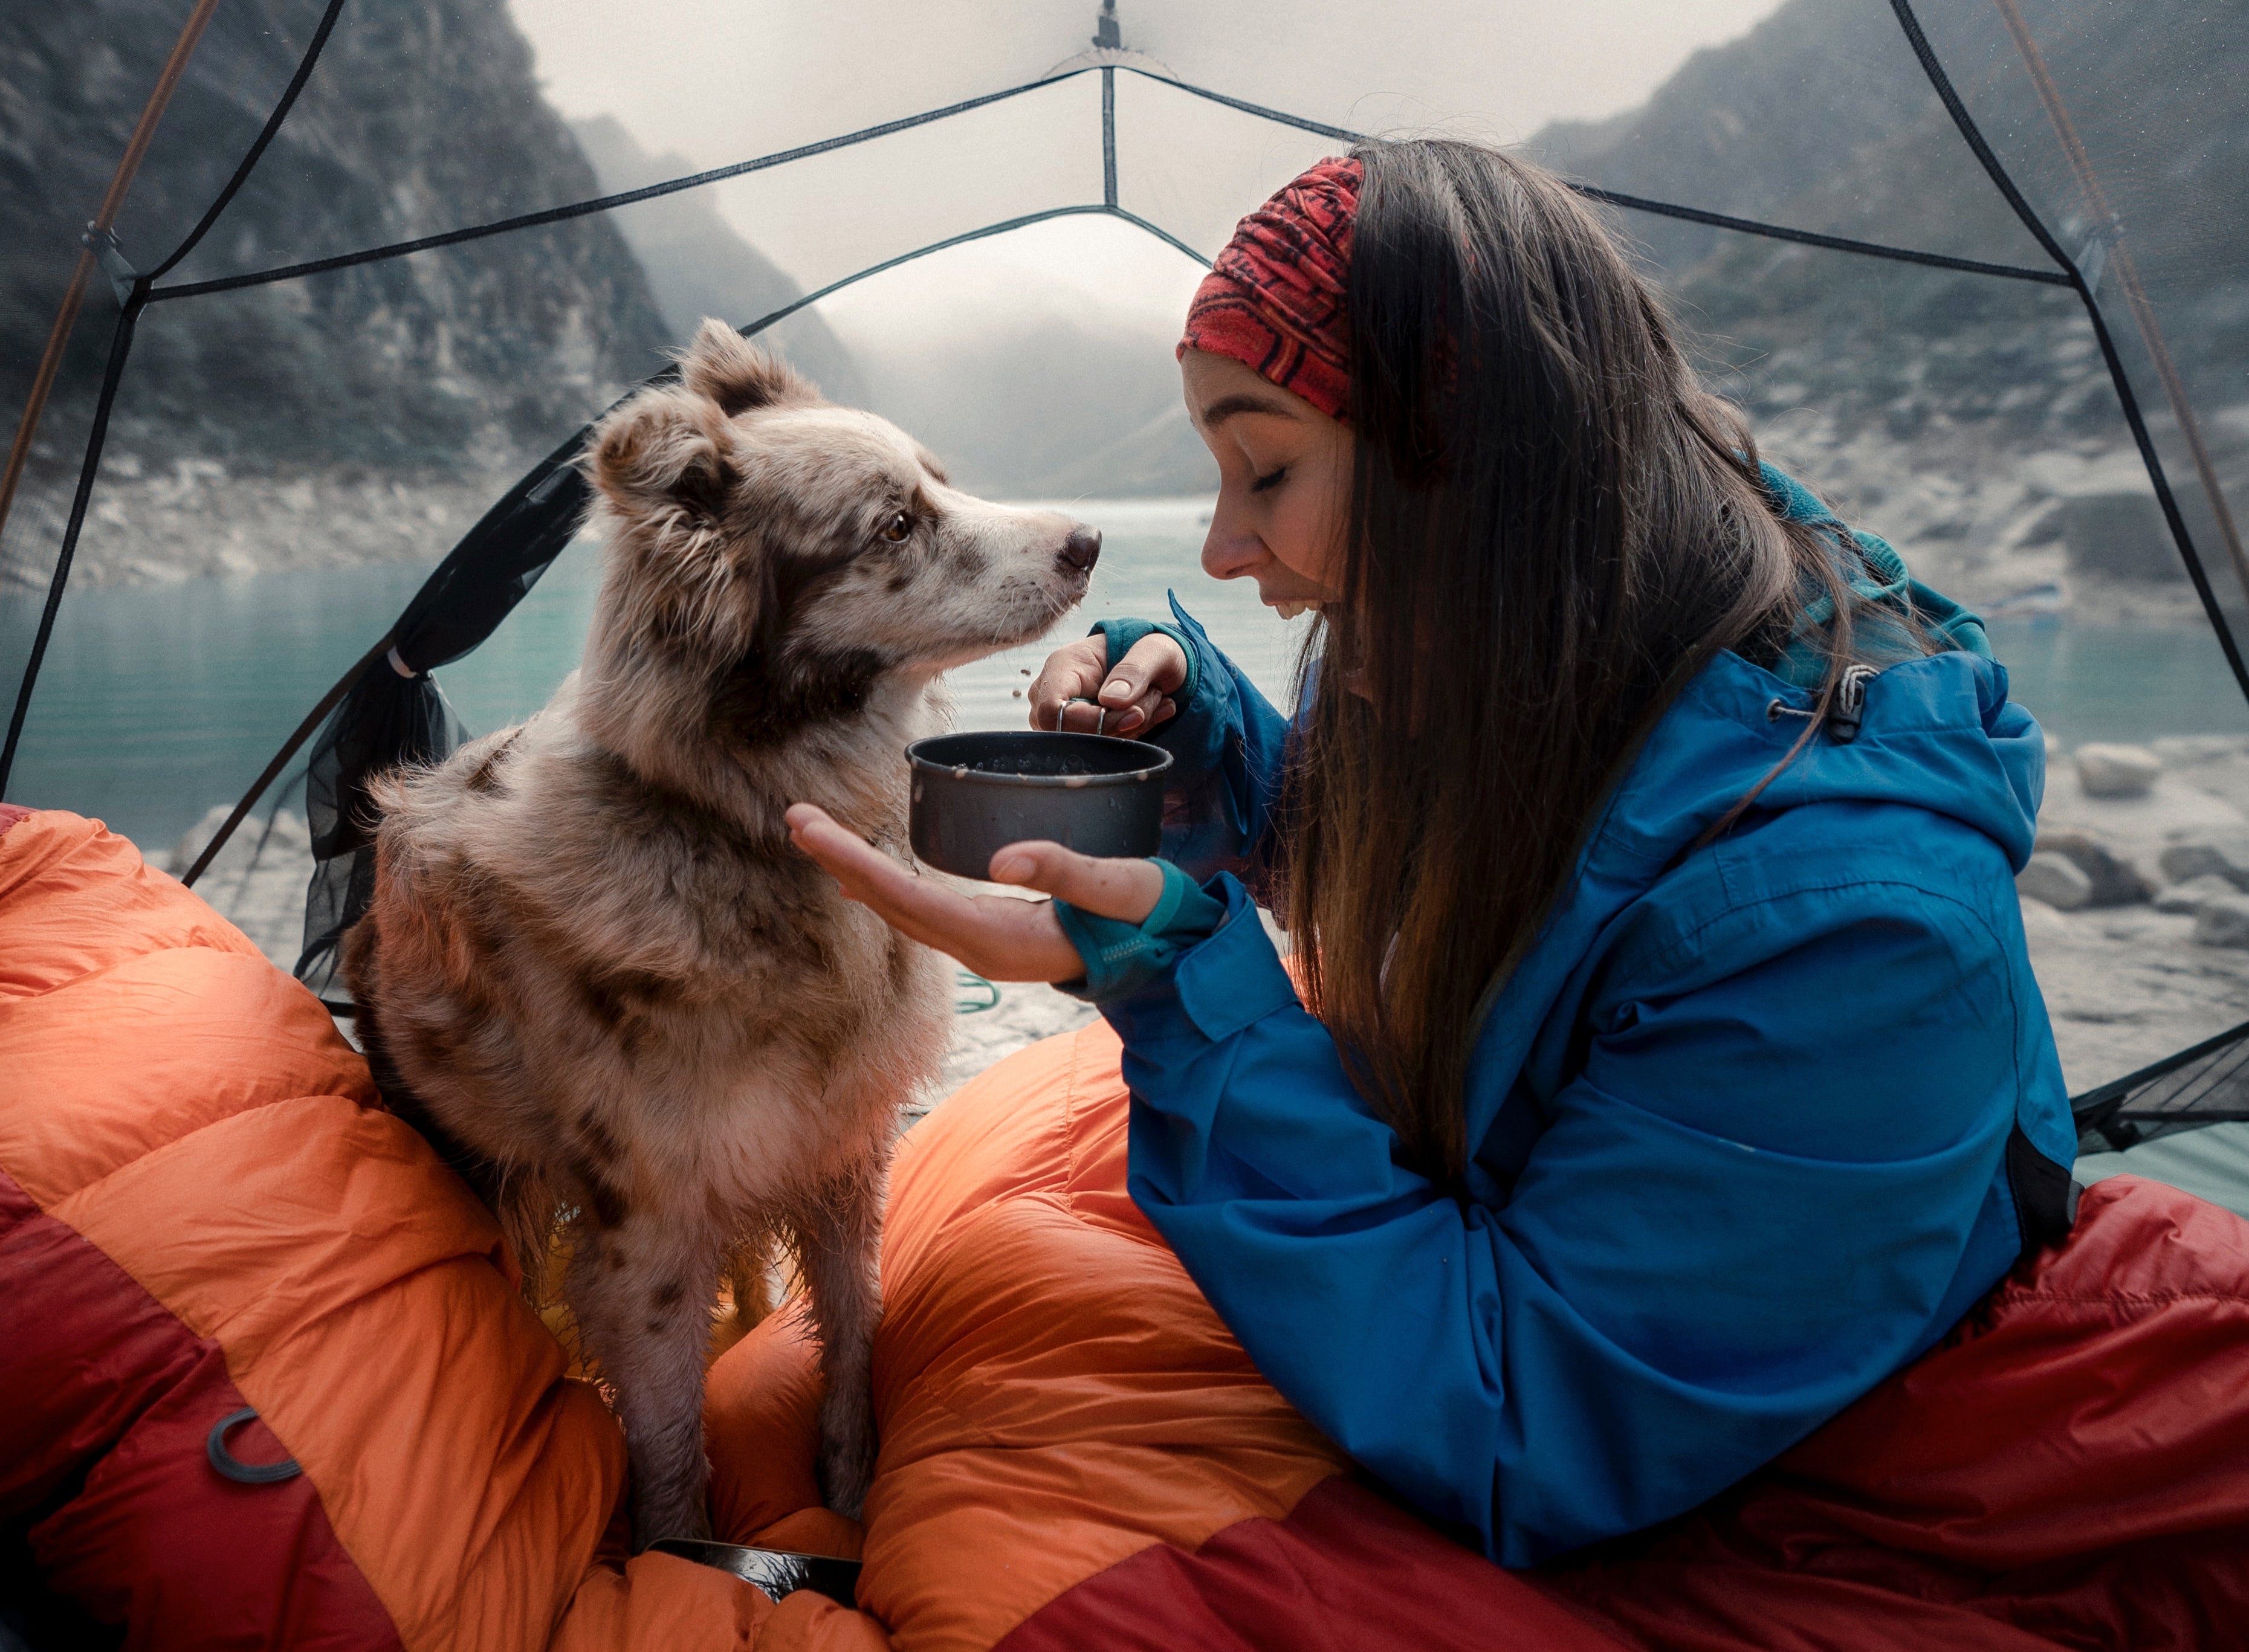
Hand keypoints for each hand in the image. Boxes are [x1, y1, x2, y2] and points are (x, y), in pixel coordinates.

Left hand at [785, 804, 1165, 981]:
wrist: (1170, 955)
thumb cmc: (1149, 915)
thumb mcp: (1119, 885)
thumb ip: (1065, 871)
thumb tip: (1000, 859)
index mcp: (1001, 939)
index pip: (910, 899)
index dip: (855, 864)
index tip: (810, 829)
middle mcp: (981, 951)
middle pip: (894, 906)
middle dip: (840, 863)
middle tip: (793, 818)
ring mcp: (984, 949)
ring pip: (904, 912)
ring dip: (858, 874)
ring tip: (815, 839)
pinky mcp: (991, 939)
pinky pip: (923, 915)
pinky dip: (887, 889)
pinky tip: (866, 879)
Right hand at [1029, 631, 1187, 735]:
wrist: (1157, 662)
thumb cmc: (1151, 650)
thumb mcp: (1155, 651)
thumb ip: (1134, 671)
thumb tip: (1110, 701)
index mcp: (1063, 666)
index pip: (1053, 710)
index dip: (1092, 723)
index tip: (1135, 715)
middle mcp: (1053, 694)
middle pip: (1071, 734)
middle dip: (1120, 726)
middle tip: (1154, 698)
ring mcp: (1062, 717)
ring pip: (1089, 746)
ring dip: (1132, 729)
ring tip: (1153, 698)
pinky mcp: (1079, 733)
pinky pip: (1100, 750)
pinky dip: (1131, 736)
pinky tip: (1148, 713)